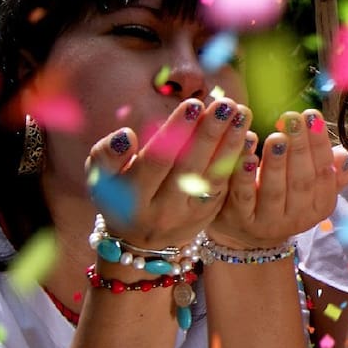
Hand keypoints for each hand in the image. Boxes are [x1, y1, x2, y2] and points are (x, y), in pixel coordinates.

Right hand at [86, 97, 249, 249]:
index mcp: (133, 199)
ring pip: (213, 177)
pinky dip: (238, 162)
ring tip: (242, 114)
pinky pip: (226, 187)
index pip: (157, 160)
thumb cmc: (119, 196)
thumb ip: (106, 156)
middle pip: (190, 167)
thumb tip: (127, 135)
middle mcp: (164, 210)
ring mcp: (190, 215)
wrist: (141, 243)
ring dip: (230, 144)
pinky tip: (247, 136)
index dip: (176, 132)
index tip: (194, 104)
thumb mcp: (100, 179)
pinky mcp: (209, 216)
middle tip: (225, 105)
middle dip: (209, 134)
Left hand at [209, 109, 347, 248]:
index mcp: (320, 207)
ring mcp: (269, 222)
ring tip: (276, 137)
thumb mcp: (309, 187)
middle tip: (294, 119)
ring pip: (275, 191)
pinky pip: (244, 196)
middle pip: (302, 182)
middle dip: (300, 148)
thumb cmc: (283, 198)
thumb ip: (328, 170)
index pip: (324, 174)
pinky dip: (246, 175)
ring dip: (276, 162)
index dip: (320, 145)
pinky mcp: (241, 220)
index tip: (313, 117)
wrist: (247, 232)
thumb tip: (345, 156)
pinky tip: (247, 155)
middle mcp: (298, 219)